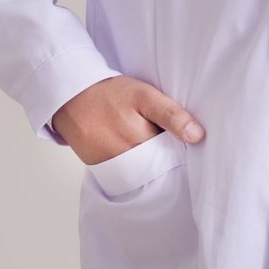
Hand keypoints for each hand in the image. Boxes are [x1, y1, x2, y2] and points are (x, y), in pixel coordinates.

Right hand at [51, 76, 205, 166]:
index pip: (173, 157)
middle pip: (157, 168)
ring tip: (146, 143)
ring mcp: (112, 167)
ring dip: (149, 164)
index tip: (185, 142)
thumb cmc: (110, 94)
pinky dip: (132, 167)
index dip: (180, 150)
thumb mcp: (145, 95)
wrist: (71, 97)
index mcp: (142, 141)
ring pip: (142, 173)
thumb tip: (197, 136)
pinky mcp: (101, 170)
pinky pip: (124, 175)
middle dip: (164, 157)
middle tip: (161, 138)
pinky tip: (132, 150)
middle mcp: (127, 159)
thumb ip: (171, 115)